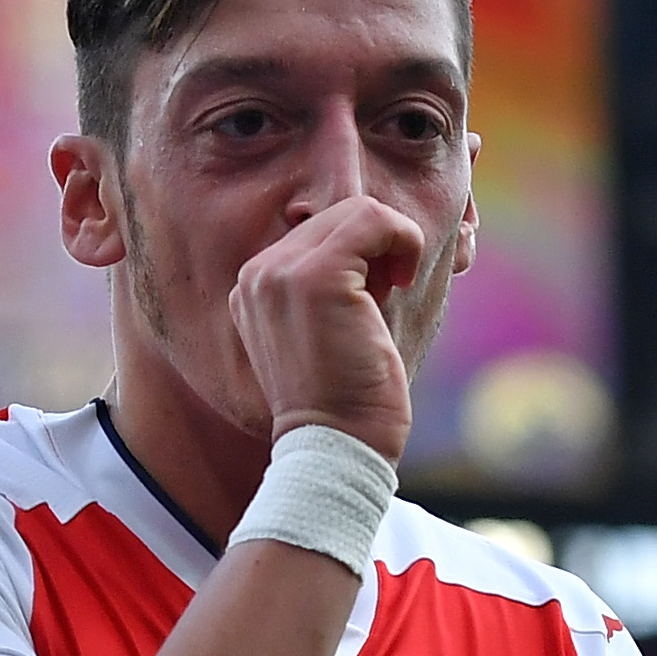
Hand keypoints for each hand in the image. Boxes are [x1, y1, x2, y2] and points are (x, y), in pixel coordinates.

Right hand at [229, 194, 423, 461]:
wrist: (336, 445)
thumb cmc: (343, 400)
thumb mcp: (322, 333)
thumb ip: (328, 286)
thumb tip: (381, 241)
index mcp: (253, 287)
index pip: (316, 234)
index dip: (358, 257)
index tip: (374, 298)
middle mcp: (256, 275)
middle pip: (336, 216)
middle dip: (376, 249)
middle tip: (386, 296)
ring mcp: (280, 273)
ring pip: (357, 210)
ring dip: (392, 244)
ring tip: (391, 291)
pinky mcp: (315, 277)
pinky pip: (373, 220)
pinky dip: (403, 239)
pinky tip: (402, 281)